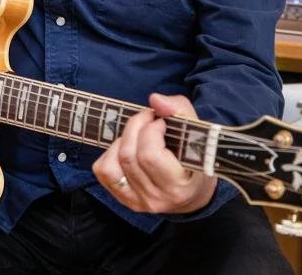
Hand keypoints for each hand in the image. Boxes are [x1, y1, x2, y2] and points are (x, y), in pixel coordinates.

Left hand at [93, 93, 216, 214]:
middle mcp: (157, 198)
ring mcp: (139, 201)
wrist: (193, 192)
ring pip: (114, 163)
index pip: (150, 155)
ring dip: (123, 139)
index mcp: (178, 185)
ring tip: (138, 133)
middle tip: (147, 118)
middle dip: (135, 127)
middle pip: (130, 156)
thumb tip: (155, 100)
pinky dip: (110, 153)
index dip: (150, 130)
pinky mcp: (125, 200)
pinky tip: (126, 147)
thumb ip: (179, 110)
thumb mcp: (198, 131)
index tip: (161, 121)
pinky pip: (104, 172)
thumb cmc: (196, 157)